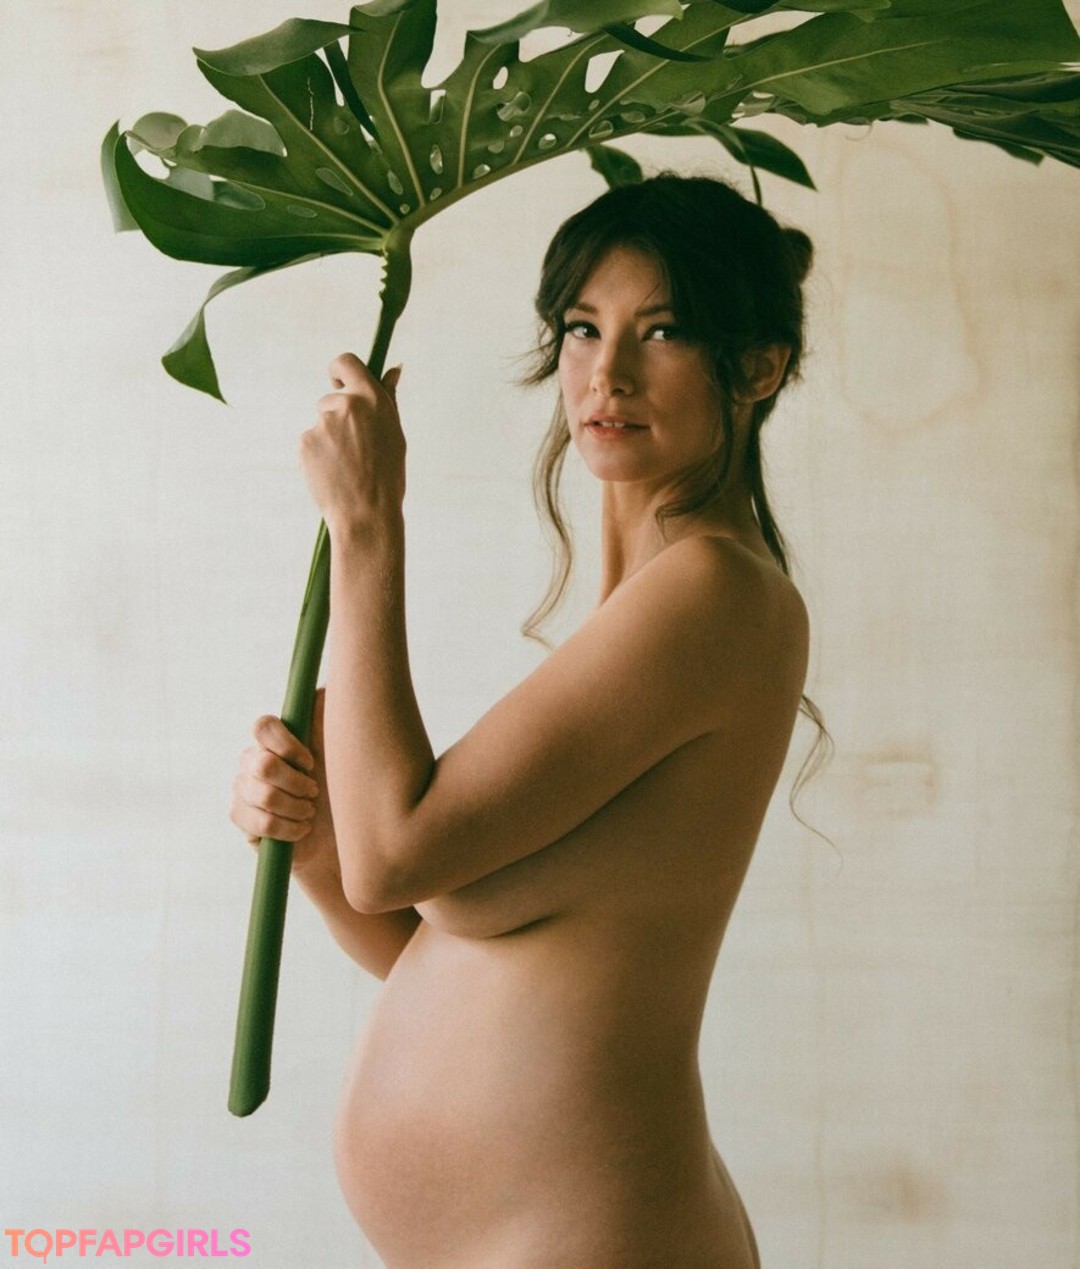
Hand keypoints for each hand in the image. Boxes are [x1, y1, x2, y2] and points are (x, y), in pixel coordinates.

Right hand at [229, 689, 335, 873]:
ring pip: (262, 795)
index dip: (287, 745)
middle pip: (262, 764)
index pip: (264, 726)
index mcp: (277, 739)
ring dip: (295, 807)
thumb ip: (333, 716)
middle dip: (295, 783)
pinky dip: (287, 828)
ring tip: (311, 812)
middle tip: (316, 792)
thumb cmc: (344, 786)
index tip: (312, 762)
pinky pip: (259, 822)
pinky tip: (302, 829)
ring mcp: (243, 789)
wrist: (341, 834)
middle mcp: (254, 760)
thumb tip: (326, 690)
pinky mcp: (241, 818)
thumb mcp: (346, 749)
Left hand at [300, 353, 404, 534]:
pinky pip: (309, 443)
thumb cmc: (387, 476)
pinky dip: (317, 457)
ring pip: (320, 425)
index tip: (339, 383)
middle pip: (330, 400)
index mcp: (372, 399)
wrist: (366, 514)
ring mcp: (323, 423)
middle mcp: (346, 405)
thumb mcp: (394, 434)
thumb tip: (394, 369)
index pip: (346, 362)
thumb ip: (388, 399)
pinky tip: (332, 474)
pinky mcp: (305, 441)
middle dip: (337, 420)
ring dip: (328, 441)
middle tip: (354, 451)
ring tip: (345, 467)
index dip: (339, 371)